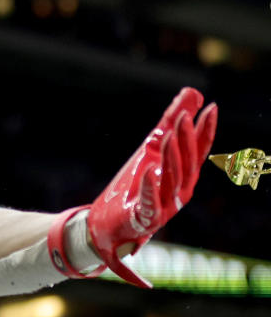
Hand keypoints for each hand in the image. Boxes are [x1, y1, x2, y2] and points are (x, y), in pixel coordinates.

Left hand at [86, 87, 216, 287]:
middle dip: (186, 140)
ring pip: (172, 180)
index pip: (198, 151)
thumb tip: (191, 93)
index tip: (211, 108)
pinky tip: (150, 171)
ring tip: (168, 135)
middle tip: (184, 116)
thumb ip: (169, 123)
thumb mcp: (151, 149)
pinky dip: (151, 187)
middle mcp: (179, 191)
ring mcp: (165, 207)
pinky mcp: (146, 218)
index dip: (205, 131)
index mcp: (183, 175)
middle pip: (187, 163)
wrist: (105, 222)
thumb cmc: (133, 184)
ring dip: (171, 158)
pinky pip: (150, 202)